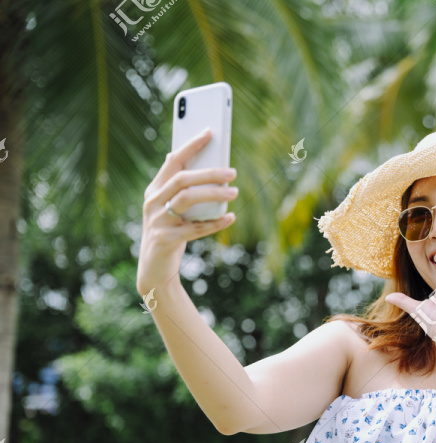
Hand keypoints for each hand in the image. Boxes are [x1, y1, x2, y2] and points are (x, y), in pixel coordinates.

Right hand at [136, 128, 237, 295]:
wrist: (155, 269)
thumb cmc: (170, 232)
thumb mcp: (173, 209)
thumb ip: (183, 189)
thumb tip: (209, 167)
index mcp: (155, 190)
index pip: (173, 161)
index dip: (191, 146)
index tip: (210, 132)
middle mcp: (153, 202)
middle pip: (182, 179)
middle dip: (209, 173)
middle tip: (233, 172)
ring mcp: (157, 221)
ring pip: (187, 199)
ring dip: (213, 194)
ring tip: (234, 192)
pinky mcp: (166, 240)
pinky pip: (195, 228)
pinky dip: (215, 222)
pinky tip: (230, 217)